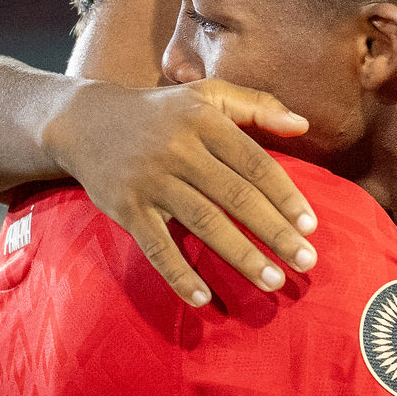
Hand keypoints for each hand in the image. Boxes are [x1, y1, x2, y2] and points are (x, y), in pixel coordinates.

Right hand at [43, 77, 318, 306]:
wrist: (85, 121)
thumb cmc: (161, 112)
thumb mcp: (208, 96)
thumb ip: (257, 106)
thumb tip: (303, 125)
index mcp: (204, 121)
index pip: (254, 163)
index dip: (285, 195)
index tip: (311, 226)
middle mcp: (178, 150)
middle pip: (235, 196)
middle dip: (274, 231)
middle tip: (306, 261)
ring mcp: (150, 180)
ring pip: (203, 223)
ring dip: (241, 255)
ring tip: (273, 280)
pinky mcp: (125, 208)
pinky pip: (156, 247)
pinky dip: (178, 274)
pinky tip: (203, 299)